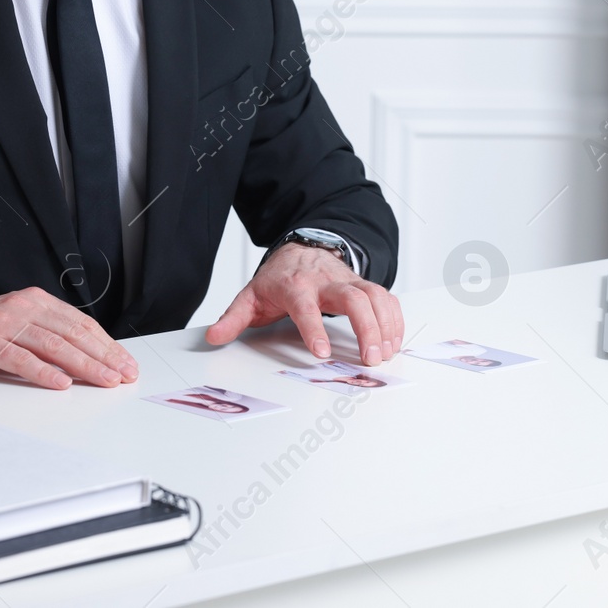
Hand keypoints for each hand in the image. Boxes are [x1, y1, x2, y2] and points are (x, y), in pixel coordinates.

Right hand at [0, 287, 138, 389]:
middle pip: (73, 334)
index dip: (107, 344)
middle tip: (123, 375)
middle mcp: (23, 307)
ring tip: (104, 380)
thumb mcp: (20, 324)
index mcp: (36, 301)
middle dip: (103, 357)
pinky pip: (21, 359)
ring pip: (53, 346)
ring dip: (84, 366)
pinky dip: (44, 372)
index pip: (81, 324)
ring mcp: (5, 323)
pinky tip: (61, 383)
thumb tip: (89, 356)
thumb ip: (49, 334)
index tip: (125, 363)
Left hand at [205, 243, 403, 364]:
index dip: (314, 329)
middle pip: (353, 298)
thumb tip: (213, 338)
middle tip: (370, 358)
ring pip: (375, 295)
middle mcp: (326, 281)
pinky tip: (394, 341)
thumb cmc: (278, 279)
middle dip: (366, 328)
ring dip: (385, 325)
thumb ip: (233, 319)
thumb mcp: (250, 297)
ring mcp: (348, 281)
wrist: (300, 249)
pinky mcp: (364, 284)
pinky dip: (394, 318)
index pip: (306, 307)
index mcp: (296, 286)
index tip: (322, 354)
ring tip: (386, 353)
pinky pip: (386, 297)